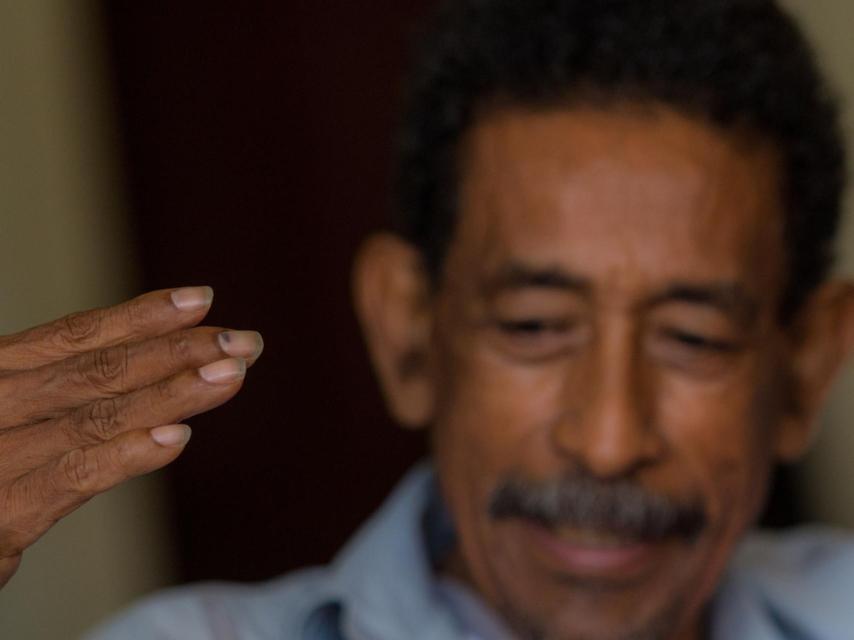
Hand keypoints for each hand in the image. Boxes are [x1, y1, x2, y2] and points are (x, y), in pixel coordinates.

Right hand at [0, 286, 262, 588]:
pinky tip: (176, 436)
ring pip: (93, 416)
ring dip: (170, 393)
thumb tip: (149, 369)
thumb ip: (58, 397)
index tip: (203, 299)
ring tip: (231, 375)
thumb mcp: (9, 420)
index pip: (72, 337)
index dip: (141, 317)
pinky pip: (70, 478)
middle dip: (177, 352)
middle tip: (246, 341)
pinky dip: (125, 455)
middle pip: (94, 370)